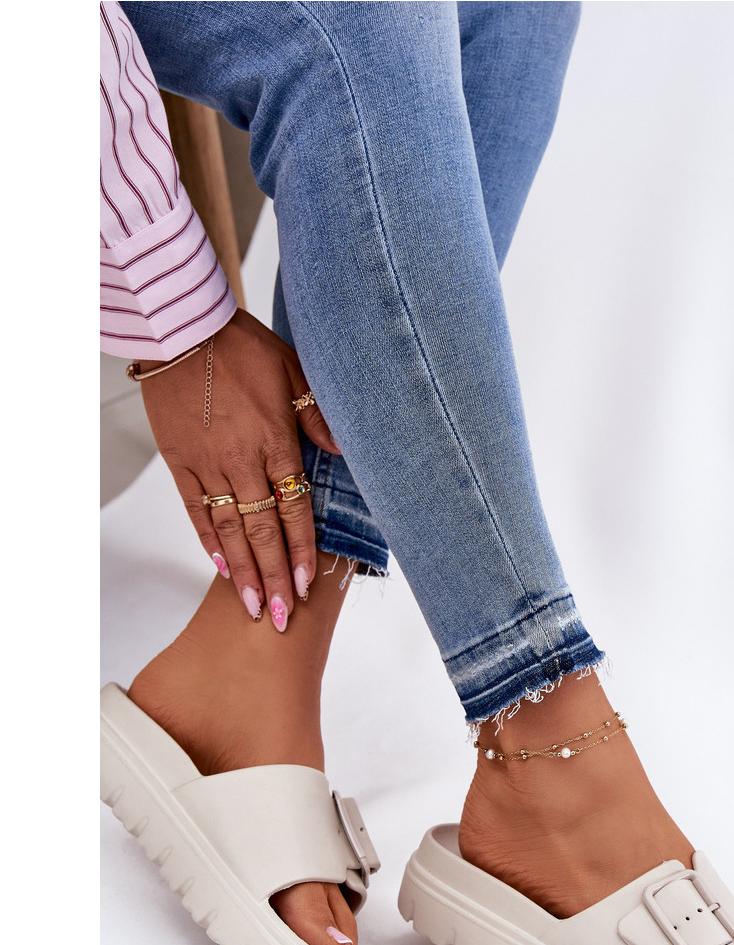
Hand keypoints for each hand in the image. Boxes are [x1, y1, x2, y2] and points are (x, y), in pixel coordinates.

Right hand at [138, 309, 339, 630]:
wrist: (184, 327)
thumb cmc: (243, 346)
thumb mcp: (296, 372)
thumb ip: (319, 417)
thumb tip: (343, 452)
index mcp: (277, 443)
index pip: (294, 510)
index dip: (302, 551)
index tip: (307, 586)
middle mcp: (243, 461)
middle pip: (262, 532)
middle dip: (273, 578)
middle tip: (279, 618)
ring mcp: (208, 464)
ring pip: (228, 530)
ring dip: (241, 572)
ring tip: (251, 606)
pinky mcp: (180, 461)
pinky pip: (196, 509)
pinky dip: (207, 540)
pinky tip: (220, 567)